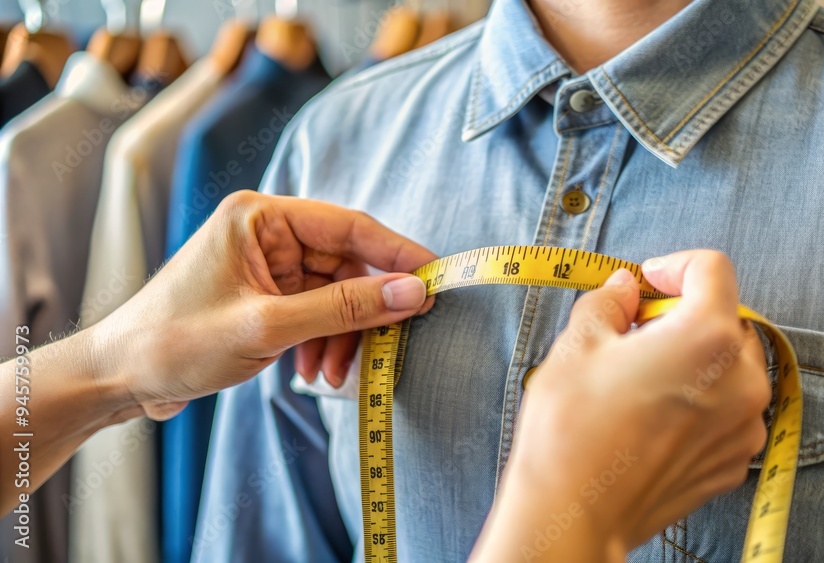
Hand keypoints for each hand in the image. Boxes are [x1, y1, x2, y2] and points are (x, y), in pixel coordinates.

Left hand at [91, 191, 435, 420]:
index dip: (398, 253)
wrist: (119, 380)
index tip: (438, 277)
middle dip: (366, 310)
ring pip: (336, 295)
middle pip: (347, 264)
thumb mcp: (267, 327)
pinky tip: (314, 372)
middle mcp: (268, 235)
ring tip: (333, 374)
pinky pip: (318, 314)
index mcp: (260, 218)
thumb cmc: (174, 342)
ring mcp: (269, 268)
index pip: (349, 226)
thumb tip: (413, 292)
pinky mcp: (268, 299)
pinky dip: (325, 343)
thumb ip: (344, 308)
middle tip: (394, 342)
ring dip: (344, 336)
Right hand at [474, 250, 768, 560]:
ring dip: (694, 361)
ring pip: (730, 368)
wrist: (572, 515)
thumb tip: (625, 288)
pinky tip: (653, 418)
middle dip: (684, 316)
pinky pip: (728, 412)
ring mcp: (744, 428)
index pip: (713, 269)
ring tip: (642, 381)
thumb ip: (609, 301)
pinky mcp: (734, 463)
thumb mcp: (576, 345)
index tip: (647, 281)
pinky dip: (700, 403)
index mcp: (708, 338)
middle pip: (726, 320)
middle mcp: (743, 381)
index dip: (675, 265)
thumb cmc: (570, 430)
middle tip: (635, 334)